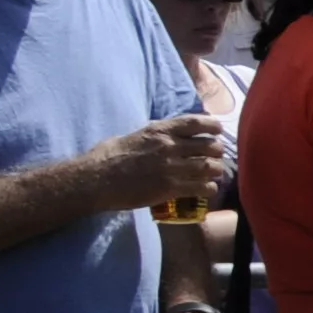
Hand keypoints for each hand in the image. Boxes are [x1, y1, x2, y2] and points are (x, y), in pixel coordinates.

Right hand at [103, 115, 229, 213]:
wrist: (95, 180)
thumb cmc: (106, 157)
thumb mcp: (131, 136)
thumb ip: (151, 134)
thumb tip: (161, 132)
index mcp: (159, 131)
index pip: (195, 122)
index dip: (212, 126)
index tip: (218, 130)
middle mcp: (169, 146)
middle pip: (209, 146)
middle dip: (216, 152)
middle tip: (216, 157)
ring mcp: (171, 168)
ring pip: (210, 167)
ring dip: (216, 170)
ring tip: (214, 174)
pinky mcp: (170, 188)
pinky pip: (202, 187)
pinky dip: (209, 188)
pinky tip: (206, 189)